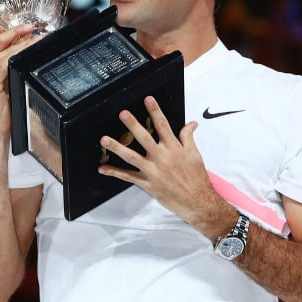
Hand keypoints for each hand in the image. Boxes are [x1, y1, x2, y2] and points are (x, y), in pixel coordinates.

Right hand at [0, 24, 41, 139]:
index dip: (15, 32)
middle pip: (4, 43)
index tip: (31, 27)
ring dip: (24, 45)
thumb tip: (31, 56)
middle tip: (41, 32)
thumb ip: (16, 70)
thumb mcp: (12, 85)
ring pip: (6, 52)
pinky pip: (5, 63)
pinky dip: (18, 56)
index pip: (1, 42)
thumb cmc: (5, 111)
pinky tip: (28, 53)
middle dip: (23, 36)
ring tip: (39, 40)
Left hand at [97, 96, 224, 227]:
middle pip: (144, 138)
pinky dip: (115, 172)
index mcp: (174, 148)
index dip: (155, 111)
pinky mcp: (148, 185)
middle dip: (133, 125)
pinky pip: (128, 177)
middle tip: (123, 114)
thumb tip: (191, 124)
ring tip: (104, 139)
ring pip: (132, 157)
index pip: (163, 125)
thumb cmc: (197, 179)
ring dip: (117, 147)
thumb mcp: (195, 155)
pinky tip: (103, 168)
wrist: (198, 202)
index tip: (147, 99)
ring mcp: (153, 172)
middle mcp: (162, 158)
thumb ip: (188, 137)